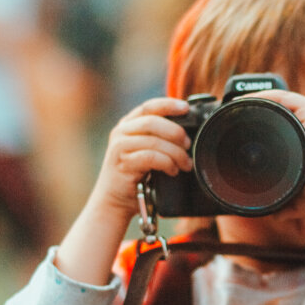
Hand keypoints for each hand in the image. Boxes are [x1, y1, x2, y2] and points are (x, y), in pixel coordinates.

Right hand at [89, 97, 194, 219]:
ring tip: (185, 163)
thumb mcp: (148, 150)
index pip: (149, 107)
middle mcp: (121, 132)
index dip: (168, 104)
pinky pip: (150, 158)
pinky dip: (166, 163)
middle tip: (188, 144)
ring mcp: (119, 147)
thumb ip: (160, 138)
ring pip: (153, 141)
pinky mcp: (122, 163)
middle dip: (175, 131)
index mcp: (128, 124)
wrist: (116, 200)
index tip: (186, 108)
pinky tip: (173, 170)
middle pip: (152, 122)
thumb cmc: (136, 175)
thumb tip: (189, 133)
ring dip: (175, 152)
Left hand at [249, 88, 304, 209]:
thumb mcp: (302, 192)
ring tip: (237, 105)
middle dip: (259, 105)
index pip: (286, 113)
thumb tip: (275, 216)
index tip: (246, 121)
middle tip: (237, 112)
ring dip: (257, 99)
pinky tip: (247, 101)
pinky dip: (262, 97)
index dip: (266, 114)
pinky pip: (281, 97)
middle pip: (281, 103)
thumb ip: (288, 205)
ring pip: (279, 98)